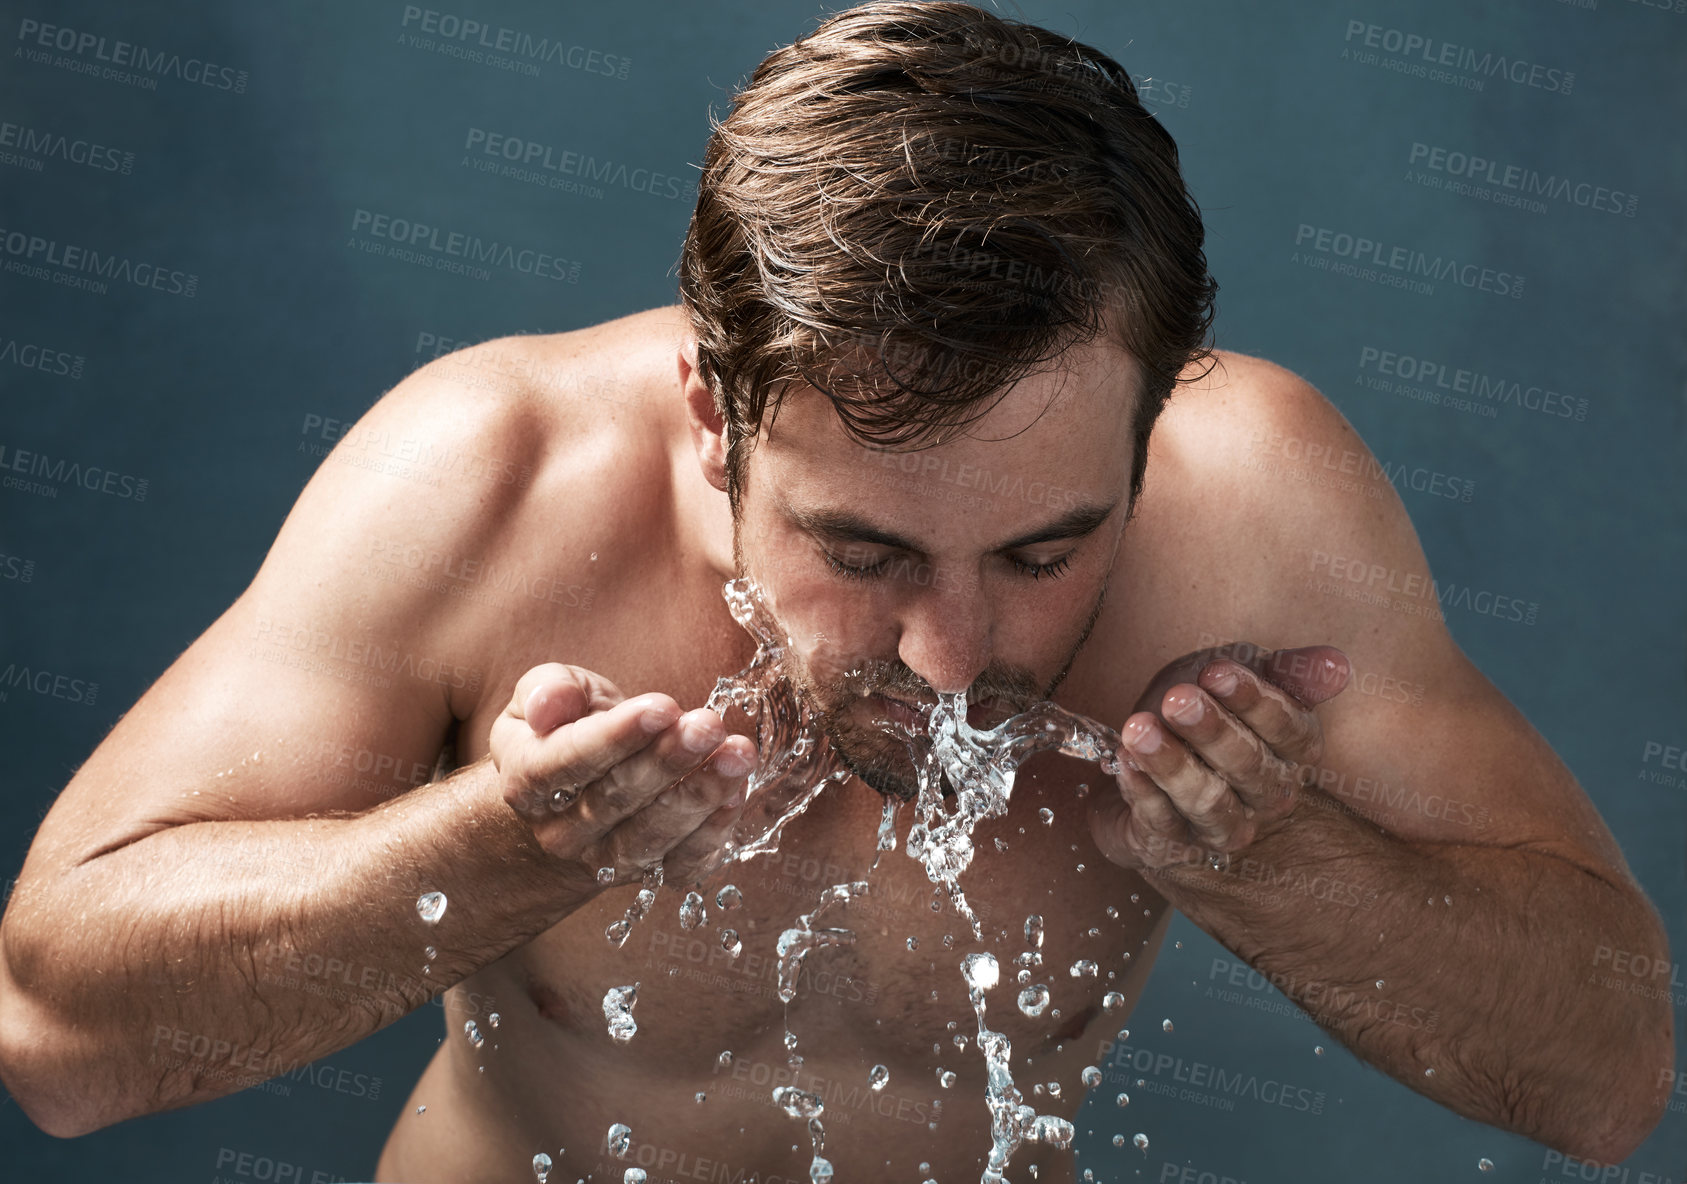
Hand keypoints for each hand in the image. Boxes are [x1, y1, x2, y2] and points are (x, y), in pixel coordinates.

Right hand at [489, 663, 754, 888]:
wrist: (568, 795)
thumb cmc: (563, 728)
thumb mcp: (542, 694)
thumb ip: (547, 690)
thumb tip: (549, 705)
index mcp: (529, 780)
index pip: (569, 762)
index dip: (617, 736)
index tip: (662, 707)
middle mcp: (562, 832)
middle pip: (617, 799)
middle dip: (669, 760)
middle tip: (708, 724)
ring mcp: (604, 859)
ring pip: (653, 835)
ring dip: (701, 794)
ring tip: (737, 754)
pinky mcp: (648, 873)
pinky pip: (682, 863)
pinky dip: (714, 832)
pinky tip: (737, 792)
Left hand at [1088, 644, 1349, 870]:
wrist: (1155, 739)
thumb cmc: (1210, 701)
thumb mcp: (1245, 671)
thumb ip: (1289, 670)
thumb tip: (1338, 664)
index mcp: (1295, 749)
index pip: (1287, 728)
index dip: (1253, 700)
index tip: (1216, 671)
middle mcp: (1268, 793)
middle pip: (1247, 766)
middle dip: (1212, 731)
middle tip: (1178, 699)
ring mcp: (1225, 823)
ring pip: (1208, 802)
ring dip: (1172, 765)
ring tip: (1139, 729)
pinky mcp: (1177, 841)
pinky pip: (1162, 821)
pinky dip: (1143, 791)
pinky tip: (1123, 760)